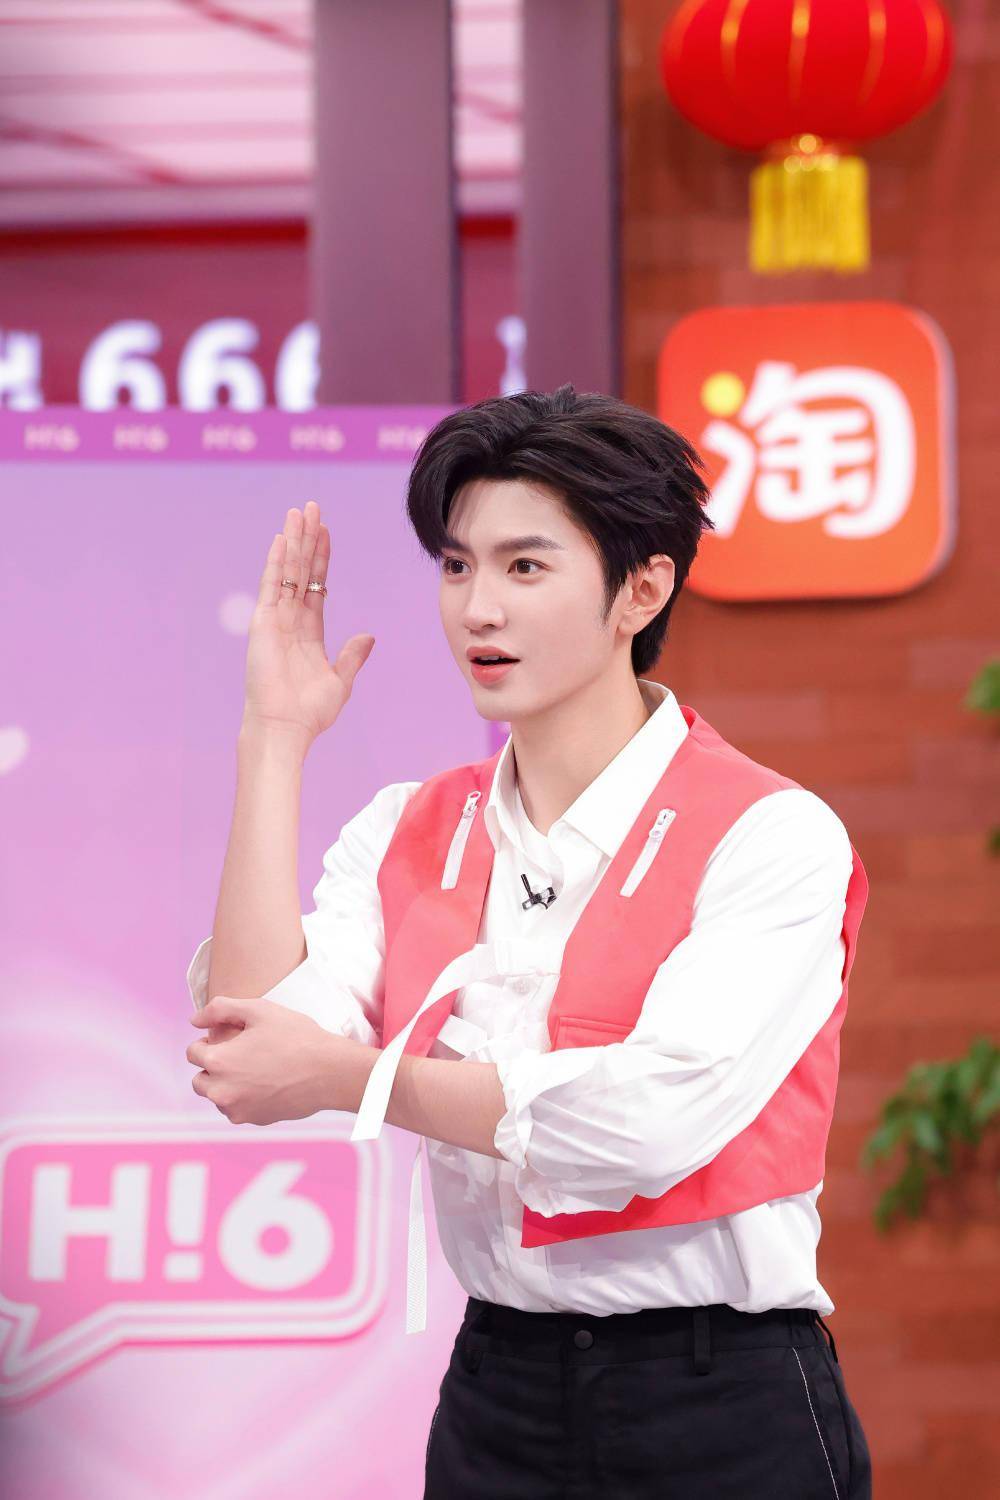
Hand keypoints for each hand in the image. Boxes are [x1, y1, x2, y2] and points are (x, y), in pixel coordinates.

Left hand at [187, 995, 372, 1123]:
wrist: (329, 1071)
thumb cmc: (296, 1037)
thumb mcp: (259, 1009)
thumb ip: (220, 1008)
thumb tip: (194, 1020)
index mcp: (219, 1061)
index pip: (192, 1053)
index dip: (208, 1042)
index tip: (228, 1039)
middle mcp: (221, 1091)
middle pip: (199, 1080)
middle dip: (212, 1066)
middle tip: (240, 1055)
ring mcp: (237, 1109)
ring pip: (217, 1096)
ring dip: (226, 1084)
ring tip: (254, 1069)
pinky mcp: (253, 1120)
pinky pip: (236, 1109)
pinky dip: (243, 1098)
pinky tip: (265, 1083)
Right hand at [241, 500, 375, 748]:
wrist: (285, 727)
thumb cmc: (309, 712)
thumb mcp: (340, 681)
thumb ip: (352, 656)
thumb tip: (369, 636)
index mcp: (308, 633)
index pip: (316, 586)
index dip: (322, 559)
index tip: (326, 533)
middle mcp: (290, 621)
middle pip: (301, 571)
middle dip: (308, 539)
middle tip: (312, 508)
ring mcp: (275, 619)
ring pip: (287, 571)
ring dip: (294, 541)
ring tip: (300, 511)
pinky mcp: (264, 623)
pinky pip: (272, 586)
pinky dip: (277, 562)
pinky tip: (283, 539)